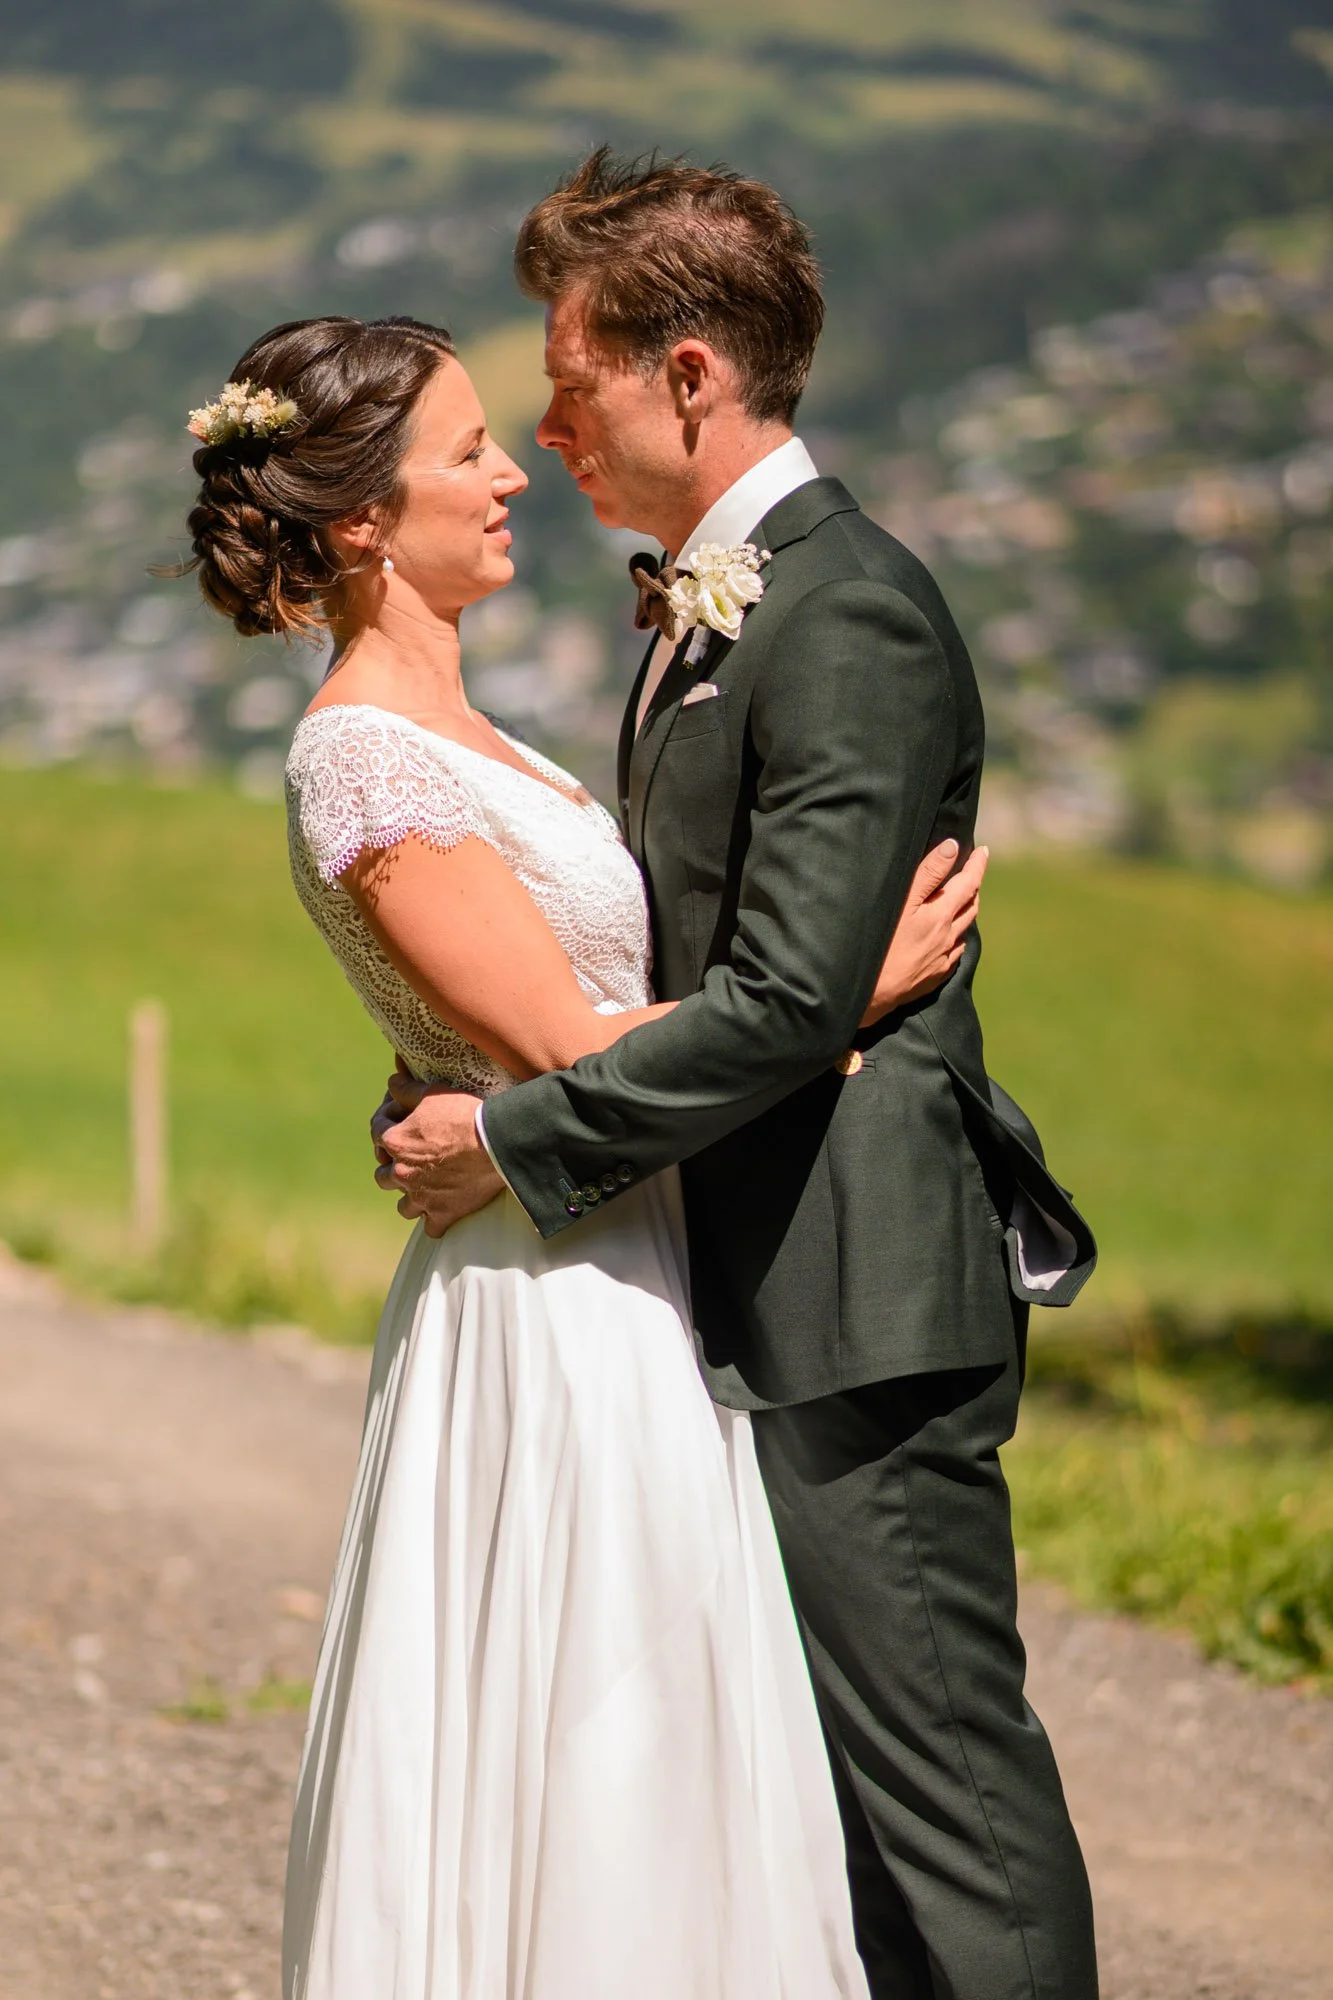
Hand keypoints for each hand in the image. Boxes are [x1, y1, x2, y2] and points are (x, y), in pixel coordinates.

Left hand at [372, 1071, 503, 1236]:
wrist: (497, 1144)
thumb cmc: (465, 1115)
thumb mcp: (433, 1093)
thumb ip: (407, 1089)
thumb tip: (392, 1081)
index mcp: (395, 1143)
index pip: (377, 1132)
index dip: (387, 1122)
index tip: (400, 1119)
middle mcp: (402, 1173)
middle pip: (383, 1176)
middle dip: (392, 1166)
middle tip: (409, 1159)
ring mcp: (421, 1198)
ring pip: (403, 1206)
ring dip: (410, 1196)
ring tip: (423, 1187)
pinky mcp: (443, 1214)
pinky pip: (430, 1227)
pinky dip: (434, 1219)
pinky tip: (442, 1209)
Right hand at [861, 839, 988, 1025]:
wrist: (868, 992)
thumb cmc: (879, 943)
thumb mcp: (902, 900)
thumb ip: (929, 873)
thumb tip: (953, 847)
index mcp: (942, 915)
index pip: (968, 883)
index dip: (977, 865)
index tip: (984, 851)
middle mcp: (947, 938)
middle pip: (970, 907)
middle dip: (974, 887)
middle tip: (973, 873)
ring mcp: (942, 959)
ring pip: (963, 931)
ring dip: (966, 911)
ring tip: (964, 900)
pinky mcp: (933, 977)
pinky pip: (954, 953)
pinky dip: (956, 938)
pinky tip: (949, 938)